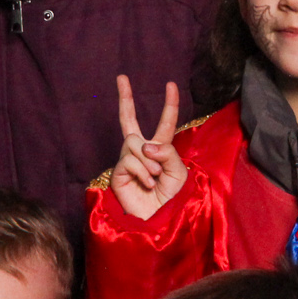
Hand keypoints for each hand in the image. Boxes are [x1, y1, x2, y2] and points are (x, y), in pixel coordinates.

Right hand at [109, 76, 184, 220]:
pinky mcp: (118, 171)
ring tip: (154, 179)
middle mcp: (141, 151)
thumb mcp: (179, 171)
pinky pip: (130, 159)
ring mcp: (128, 160)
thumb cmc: (172, 199)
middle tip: (121, 77)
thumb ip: (166, 152)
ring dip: (150, 162)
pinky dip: (143, 172)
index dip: (169, 104)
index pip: (165, 122)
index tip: (170, 84)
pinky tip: (146, 184)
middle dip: (125, 97)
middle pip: (129, 119)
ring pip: (135, 143)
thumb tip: (144, 145)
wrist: (159, 220)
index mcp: (160, 149)